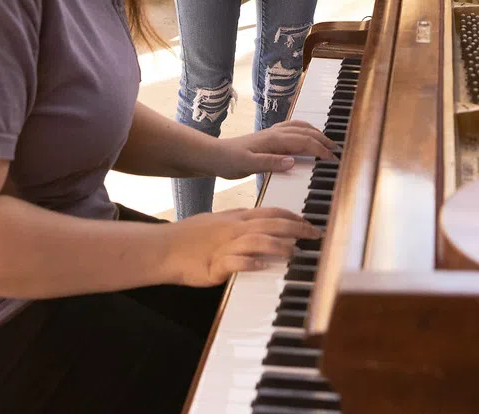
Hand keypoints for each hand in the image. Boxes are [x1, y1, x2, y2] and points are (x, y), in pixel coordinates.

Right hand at [164, 207, 320, 286]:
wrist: (164, 247)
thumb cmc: (190, 236)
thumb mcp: (218, 220)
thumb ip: (239, 220)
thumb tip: (258, 220)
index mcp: (236, 218)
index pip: (270, 212)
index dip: (292, 217)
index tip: (309, 222)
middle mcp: (233, 229)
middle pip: (270, 225)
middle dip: (296, 229)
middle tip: (314, 235)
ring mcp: (223, 246)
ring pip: (256, 241)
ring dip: (278, 246)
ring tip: (294, 252)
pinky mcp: (213, 266)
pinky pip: (233, 262)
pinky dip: (248, 263)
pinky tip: (260, 266)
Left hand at [209, 120, 339, 177]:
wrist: (215, 155)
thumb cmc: (230, 161)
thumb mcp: (249, 165)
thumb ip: (271, 163)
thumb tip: (293, 161)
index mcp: (274, 140)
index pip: (304, 142)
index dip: (320, 150)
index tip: (333, 159)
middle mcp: (276, 133)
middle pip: (306, 132)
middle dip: (324, 140)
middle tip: (337, 151)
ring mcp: (273, 133)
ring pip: (300, 127)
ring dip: (316, 133)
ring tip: (328, 143)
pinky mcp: (269, 136)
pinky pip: (292, 128)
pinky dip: (305, 130)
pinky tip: (307, 136)